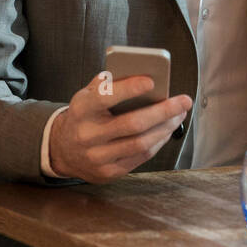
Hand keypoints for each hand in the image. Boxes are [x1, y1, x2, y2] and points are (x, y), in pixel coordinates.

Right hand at [48, 73, 191, 182]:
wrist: (62, 150)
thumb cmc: (84, 115)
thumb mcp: (88, 95)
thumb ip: (110, 84)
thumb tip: (143, 73)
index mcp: (81, 110)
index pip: (105, 97)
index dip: (129, 89)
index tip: (152, 81)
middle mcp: (87, 135)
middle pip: (132, 124)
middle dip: (163, 111)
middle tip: (184, 100)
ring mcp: (97, 157)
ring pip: (141, 143)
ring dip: (166, 128)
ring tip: (180, 114)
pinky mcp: (108, 173)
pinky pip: (140, 157)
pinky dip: (158, 142)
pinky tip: (167, 130)